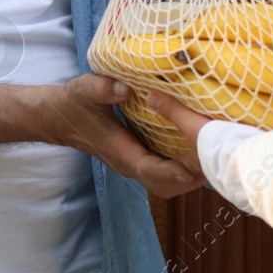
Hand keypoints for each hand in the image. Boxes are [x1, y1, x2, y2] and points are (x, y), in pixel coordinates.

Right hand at [41, 75, 201, 197]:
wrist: (58, 118)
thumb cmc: (72, 104)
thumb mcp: (83, 90)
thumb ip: (101, 89)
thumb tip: (125, 88)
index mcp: (118, 151)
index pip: (148, 169)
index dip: (171, 171)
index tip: (192, 168)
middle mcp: (127, 163)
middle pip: (163, 184)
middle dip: (189, 178)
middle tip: (214, 163)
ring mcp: (132, 163)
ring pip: (164, 183)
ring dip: (188, 176)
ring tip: (213, 160)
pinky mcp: (137, 158)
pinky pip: (163, 172)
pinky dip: (182, 168)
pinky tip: (199, 153)